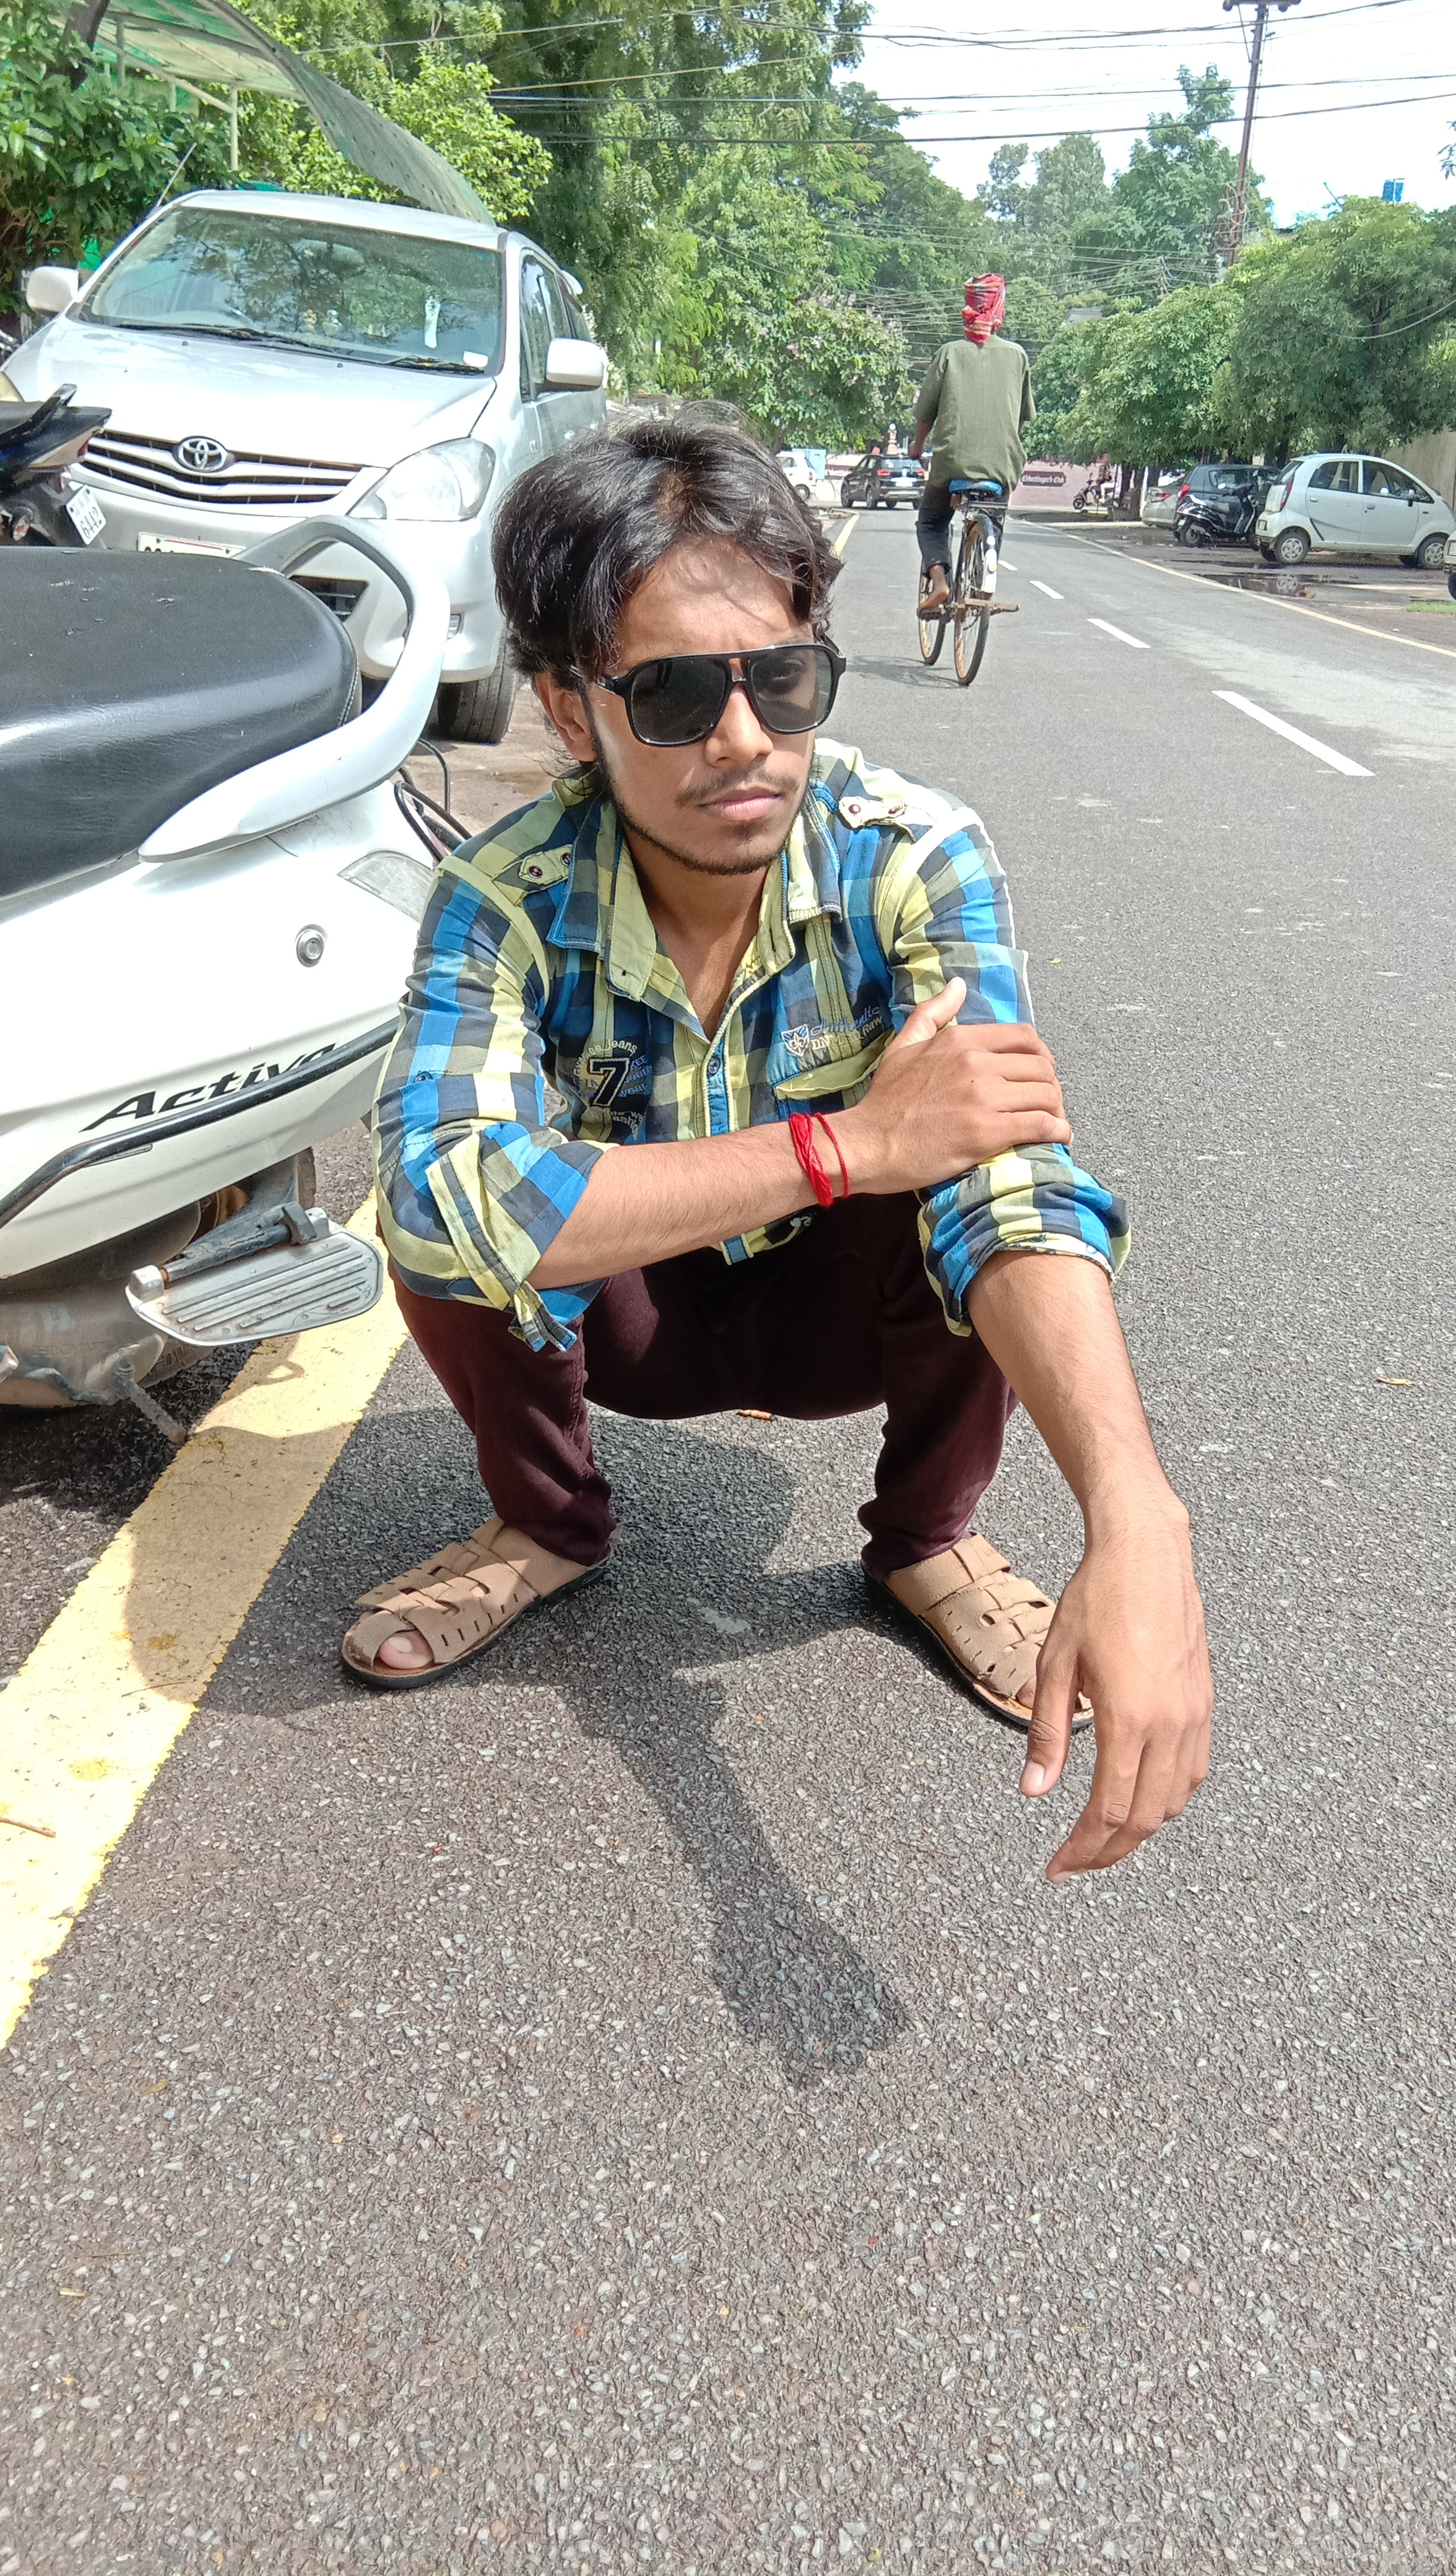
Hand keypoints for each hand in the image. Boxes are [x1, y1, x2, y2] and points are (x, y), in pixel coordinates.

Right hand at [841, 976, 1071, 1193]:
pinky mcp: (987, 1132)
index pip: (1025, 1038)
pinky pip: (1040, 1125)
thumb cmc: (885, 1099)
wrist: (868, 1143)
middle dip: (1051, 1087)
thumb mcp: (904, 1045)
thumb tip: (958, 984)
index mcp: (961, 1040)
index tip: (1038, 1075)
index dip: (1041, 1057)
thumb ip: (933, 1012)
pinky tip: (1059, 1138)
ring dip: (1057, 1111)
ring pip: (1046, 1096)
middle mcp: (977, 1063)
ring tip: (1053, 1122)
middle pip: (1041, 1068)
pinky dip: (1058, 1132)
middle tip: (1046, 1104)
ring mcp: (984, 1098)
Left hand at [1021, 1500, 1211, 1879]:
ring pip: (1174, 1802)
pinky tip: (1141, 1797)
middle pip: (1144, 1818)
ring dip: (1139, 1829)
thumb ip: (1048, 1733)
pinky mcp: (1205, 1704)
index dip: (1081, 1850)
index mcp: (1129, 1719)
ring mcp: (1194, 1716)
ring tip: (1102, 1836)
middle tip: (1074, 1864)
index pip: (1108, 1810)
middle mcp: (1170, 1725)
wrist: (1148, 1554)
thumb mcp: (1054, 1665)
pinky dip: (1167, 1799)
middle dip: (1108, 1852)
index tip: (1056, 1868)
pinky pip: (1193, 1772)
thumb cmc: (1096, 1601)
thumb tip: (1034, 1791)